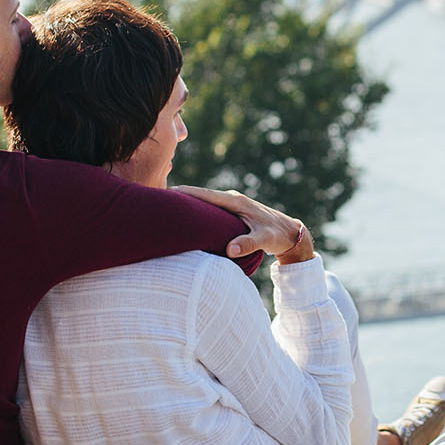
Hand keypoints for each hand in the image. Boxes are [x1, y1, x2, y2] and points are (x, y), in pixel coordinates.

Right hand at [176, 187, 313, 262]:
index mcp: (235, 201)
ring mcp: (231, 204)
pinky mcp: (231, 210)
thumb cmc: (276, 235)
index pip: (205, 195)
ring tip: (164, 209)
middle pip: (200, 196)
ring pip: (204, 202)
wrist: (289, 232)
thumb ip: (248, 244)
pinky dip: (197, 210)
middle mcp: (231, 199)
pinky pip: (209, 208)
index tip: (164, 195)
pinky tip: (184, 217)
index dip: (184, 193)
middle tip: (155, 202)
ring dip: (187, 204)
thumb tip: (231, 250)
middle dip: (180, 198)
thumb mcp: (264, 239)